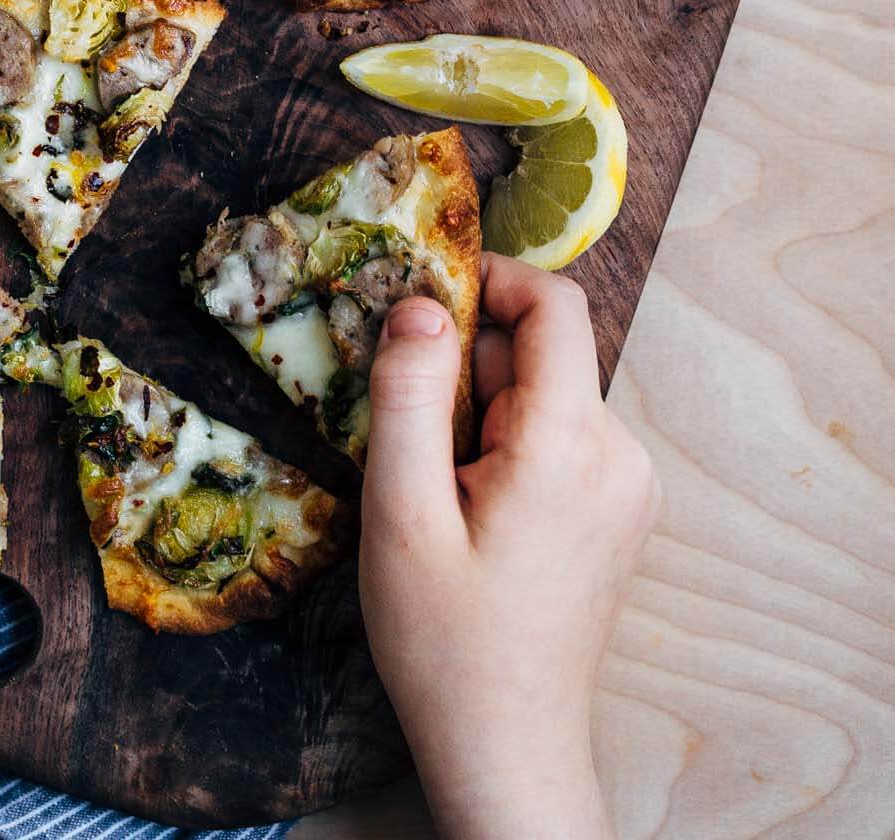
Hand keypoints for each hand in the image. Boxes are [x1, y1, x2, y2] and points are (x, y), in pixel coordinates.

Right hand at [359, 254, 659, 839]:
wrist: (507, 746)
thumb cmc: (446, 640)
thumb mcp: (399, 513)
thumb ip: (407, 397)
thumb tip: (418, 305)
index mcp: (571, 445)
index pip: (555, 305)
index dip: (490, 283)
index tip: (423, 311)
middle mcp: (620, 454)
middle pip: (542, 353)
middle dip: (470, 372)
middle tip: (418, 446)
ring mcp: (630, 485)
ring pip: (546, 394)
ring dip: (486, 416)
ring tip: (446, 495)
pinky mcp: (622, 510)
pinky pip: (561, 436)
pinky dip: (512, 448)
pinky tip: (478, 513)